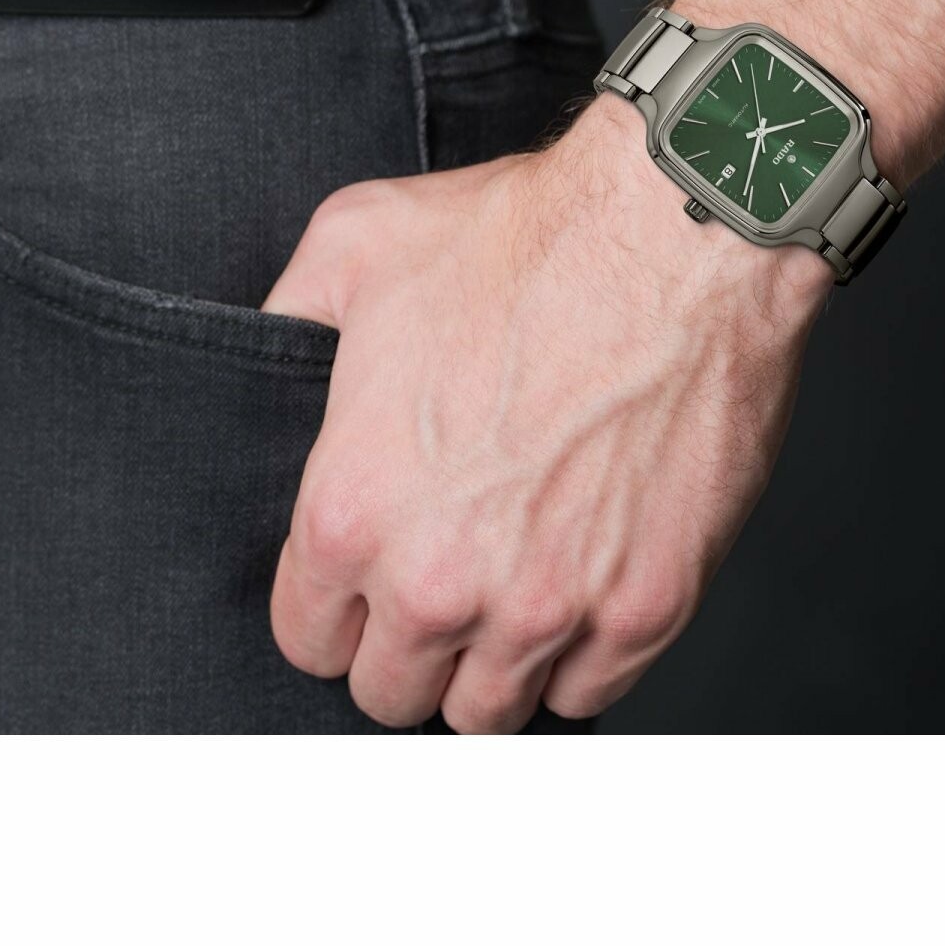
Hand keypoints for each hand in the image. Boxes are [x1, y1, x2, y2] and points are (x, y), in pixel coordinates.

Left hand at [264, 99, 829, 730]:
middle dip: (403, 646)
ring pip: (487, 713)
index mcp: (354, 510)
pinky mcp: (647, 606)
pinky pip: (589, 694)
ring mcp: (550, 605)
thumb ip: (288, 316)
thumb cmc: (525, 236)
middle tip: (436, 584)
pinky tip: (574, 596)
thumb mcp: (356, 244)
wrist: (676, 232)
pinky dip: (576, 659)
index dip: (330, 608)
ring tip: (503, 597)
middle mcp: (441, 580)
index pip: (306, 638)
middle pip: (391, 692)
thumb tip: (268, 350)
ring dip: (486, 665)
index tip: (361, 579)